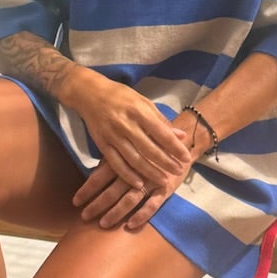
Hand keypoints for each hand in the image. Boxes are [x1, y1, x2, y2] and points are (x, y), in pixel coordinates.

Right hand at [67, 71, 193, 191]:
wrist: (89, 93)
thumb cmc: (120, 96)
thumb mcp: (143, 102)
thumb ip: (161, 120)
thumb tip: (181, 136)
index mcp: (139, 111)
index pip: (161, 133)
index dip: (175, 147)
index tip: (187, 157)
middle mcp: (126, 124)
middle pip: (149, 149)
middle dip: (166, 162)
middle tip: (179, 171)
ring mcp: (112, 135)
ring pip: (134, 159)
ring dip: (150, 172)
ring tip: (163, 181)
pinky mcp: (101, 144)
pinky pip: (116, 163)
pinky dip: (128, 175)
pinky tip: (139, 184)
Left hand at [72, 111, 209, 230]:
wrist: (181, 140)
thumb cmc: (150, 143)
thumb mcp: (130, 145)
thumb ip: (113, 157)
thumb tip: (91, 171)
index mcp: (123, 157)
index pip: (100, 176)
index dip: (87, 189)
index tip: (75, 201)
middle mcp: (134, 170)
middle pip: (111, 191)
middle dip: (97, 205)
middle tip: (84, 217)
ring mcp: (150, 180)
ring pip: (129, 200)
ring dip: (115, 213)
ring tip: (103, 224)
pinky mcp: (165, 188)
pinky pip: (152, 204)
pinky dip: (142, 215)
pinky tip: (131, 225)